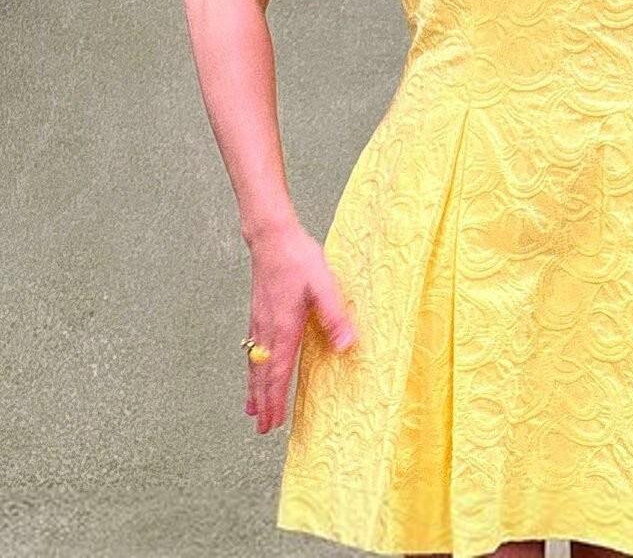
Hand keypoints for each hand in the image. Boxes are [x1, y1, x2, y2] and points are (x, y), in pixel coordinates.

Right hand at [243, 222, 357, 433]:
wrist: (272, 238)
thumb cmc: (298, 259)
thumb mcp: (324, 285)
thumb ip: (335, 316)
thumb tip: (347, 346)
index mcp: (284, 328)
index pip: (277, 373)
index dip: (274, 400)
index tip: (271, 423)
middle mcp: (267, 329)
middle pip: (262, 374)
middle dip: (262, 402)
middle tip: (261, 428)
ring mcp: (259, 321)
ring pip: (254, 363)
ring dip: (254, 388)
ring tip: (251, 409)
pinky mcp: (259, 312)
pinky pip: (252, 348)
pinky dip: (251, 367)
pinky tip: (254, 367)